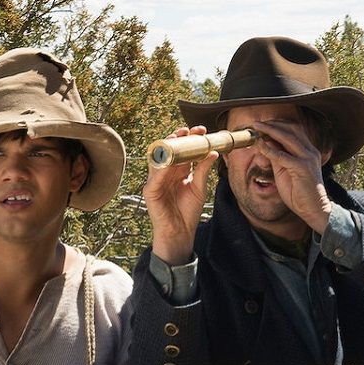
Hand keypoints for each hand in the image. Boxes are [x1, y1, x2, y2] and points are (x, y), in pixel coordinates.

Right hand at [143, 125, 217, 265]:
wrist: (181, 233)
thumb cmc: (188, 212)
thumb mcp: (199, 188)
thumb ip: (203, 170)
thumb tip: (213, 153)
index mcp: (177, 170)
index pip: (182, 150)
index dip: (189, 139)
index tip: (202, 131)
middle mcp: (165, 173)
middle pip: (168, 150)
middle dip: (178, 138)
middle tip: (190, 131)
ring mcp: (156, 181)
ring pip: (158, 158)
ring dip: (167, 147)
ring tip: (178, 139)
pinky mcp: (150, 191)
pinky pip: (154, 177)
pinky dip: (161, 168)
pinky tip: (169, 161)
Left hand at [252, 119, 331, 233]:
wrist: (313, 209)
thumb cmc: (299, 192)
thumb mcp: (284, 170)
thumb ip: (277, 157)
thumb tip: (266, 143)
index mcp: (308, 150)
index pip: (294, 130)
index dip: (277, 125)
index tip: (262, 124)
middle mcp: (310, 151)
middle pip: (291, 129)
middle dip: (273, 124)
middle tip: (257, 123)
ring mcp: (308, 158)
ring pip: (288, 137)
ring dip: (271, 131)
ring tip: (257, 129)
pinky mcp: (303, 168)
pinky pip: (283, 156)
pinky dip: (270, 150)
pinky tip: (260, 146)